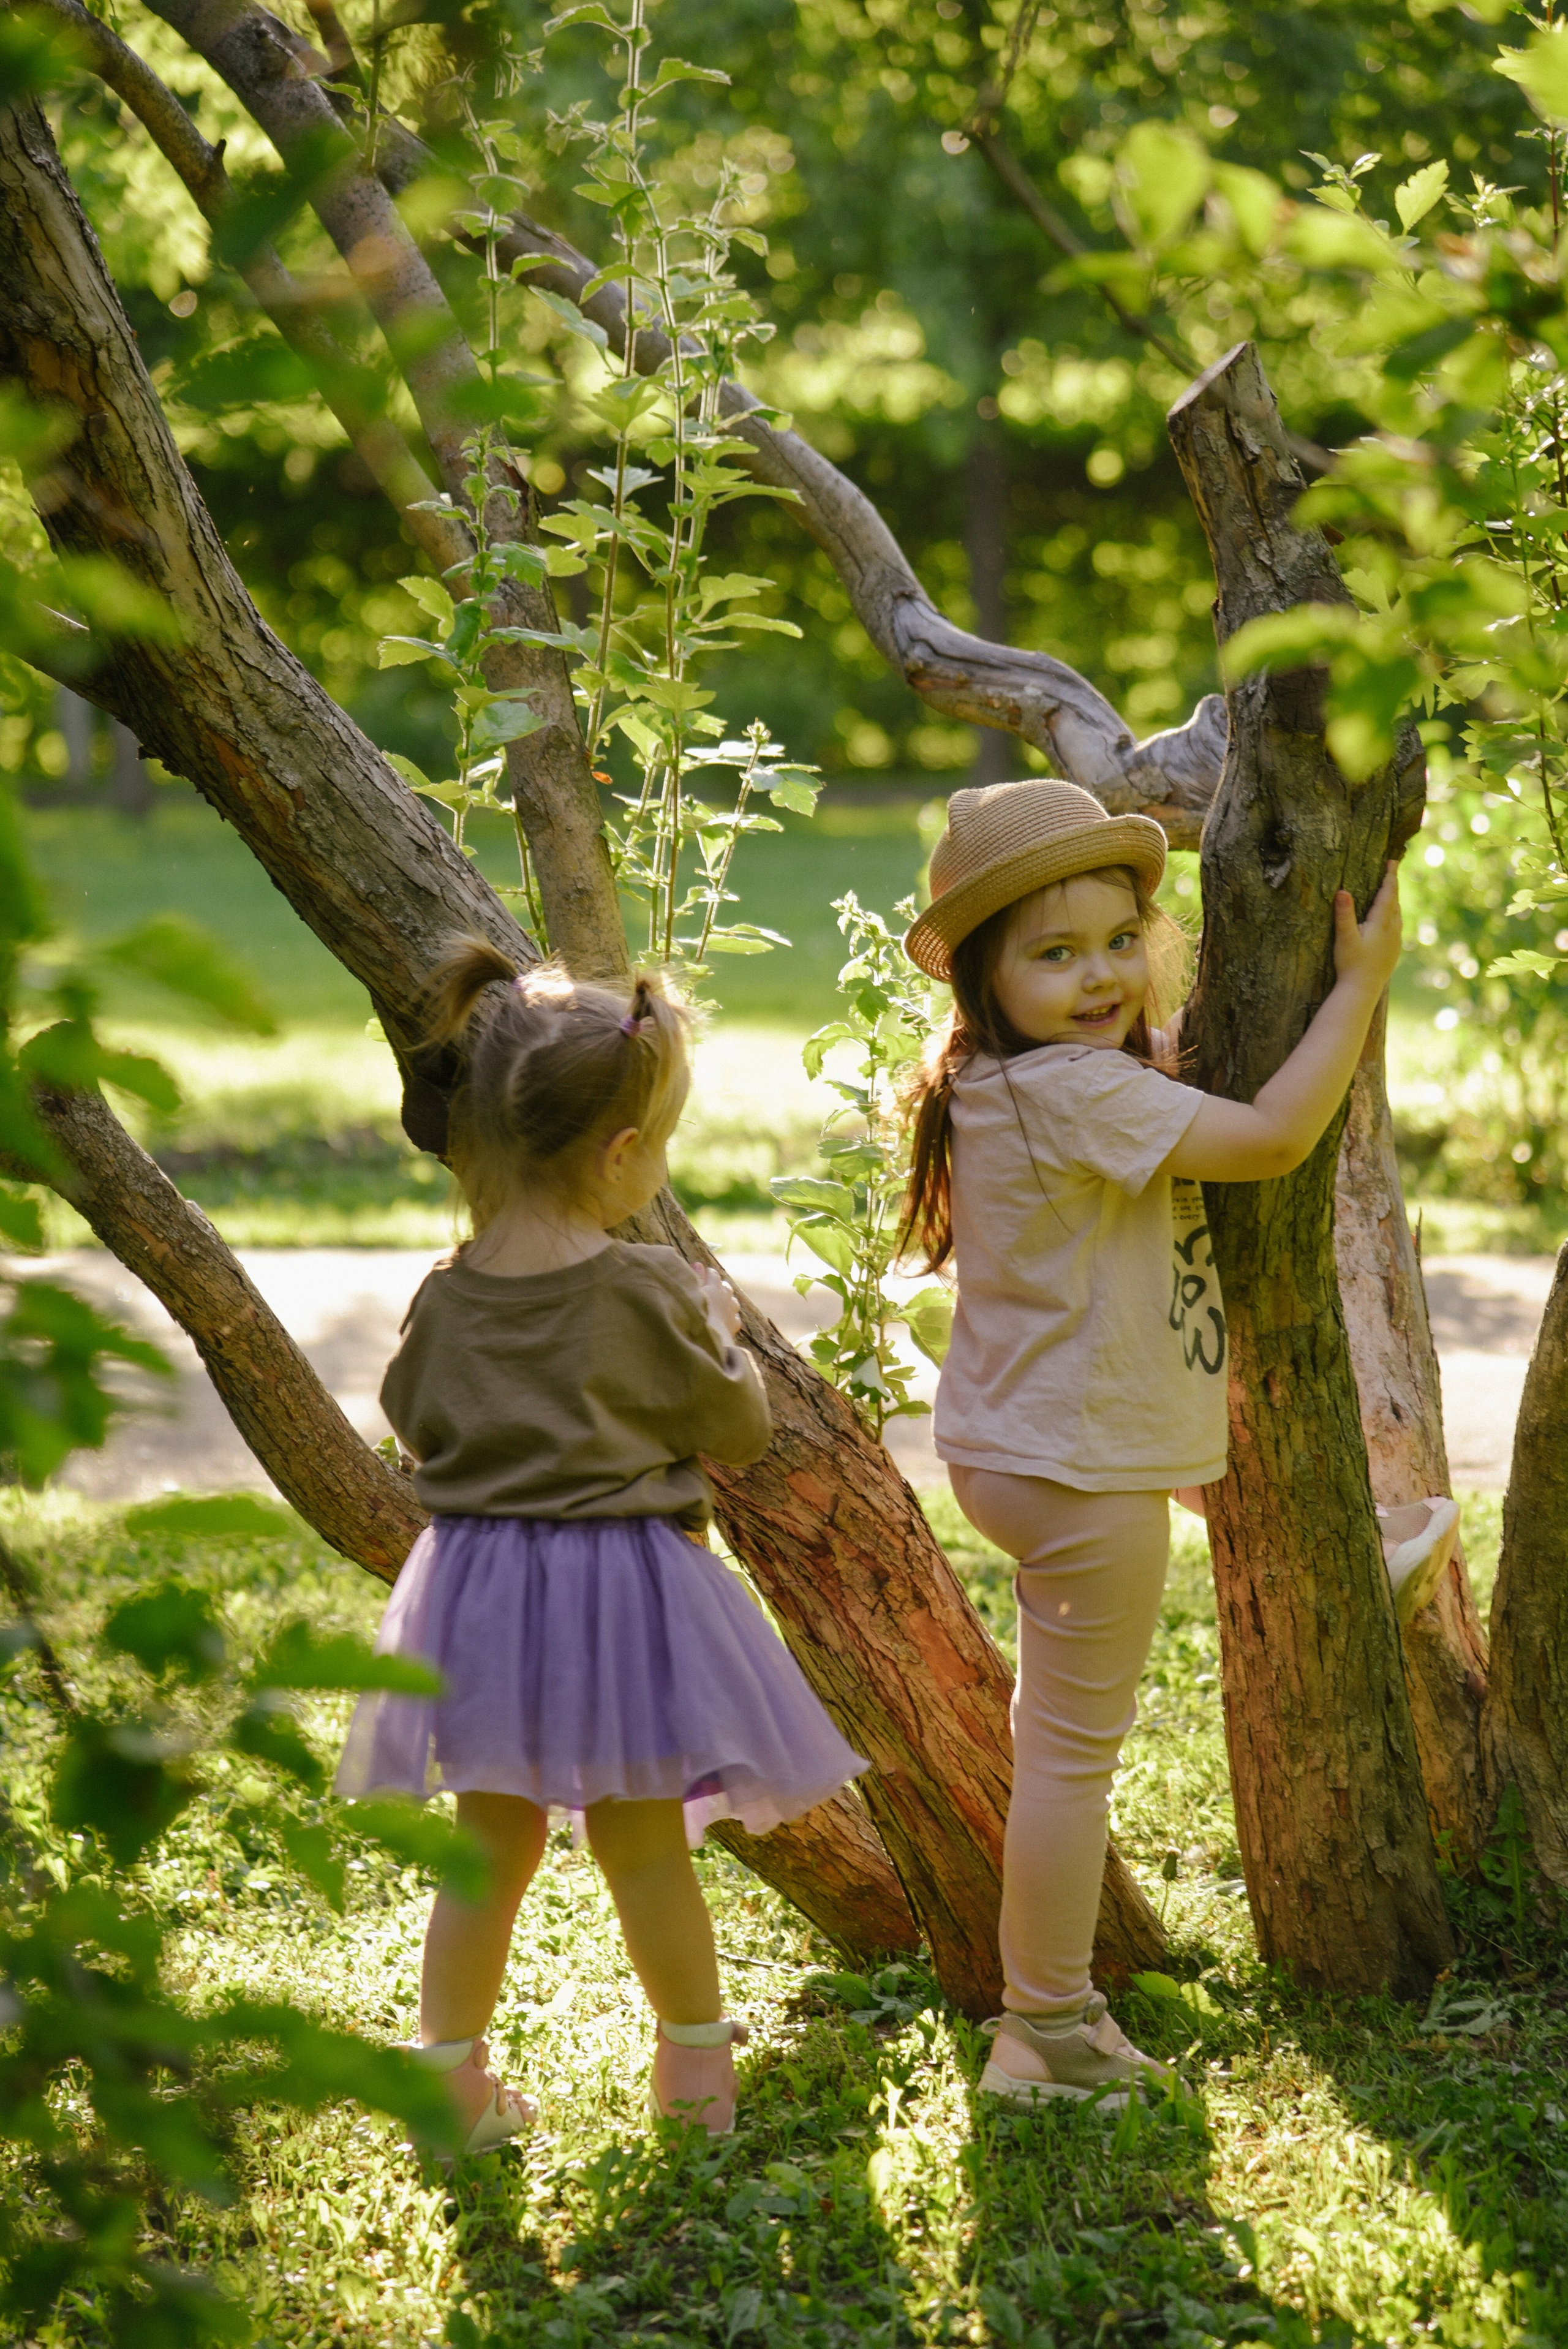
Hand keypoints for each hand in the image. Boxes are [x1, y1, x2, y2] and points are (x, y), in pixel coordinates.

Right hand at [695, 1264, 740, 1343]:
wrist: (706, 1336)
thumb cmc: (693, 1313)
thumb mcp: (692, 1292)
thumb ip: (695, 1277)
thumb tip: (698, 1264)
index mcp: (714, 1286)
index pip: (713, 1274)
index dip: (707, 1274)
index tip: (702, 1276)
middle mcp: (726, 1296)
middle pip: (725, 1286)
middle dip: (719, 1287)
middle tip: (710, 1291)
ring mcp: (732, 1310)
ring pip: (733, 1301)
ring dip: (727, 1301)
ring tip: (718, 1305)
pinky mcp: (734, 1325)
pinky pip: (735, 1317)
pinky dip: (731, 1317)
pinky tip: (724, 1321)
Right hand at [1333, 862, 1401, 996]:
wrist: (1362, 990)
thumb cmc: (1351, 964)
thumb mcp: (1345, 938)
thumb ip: (1344, 914)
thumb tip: (1342, 891)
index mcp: (1381, 923)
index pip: (1388, 893)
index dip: (1390, 876)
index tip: (1392, 861)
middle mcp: (1392, 929)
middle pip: (1395, 902)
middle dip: (1392, 885)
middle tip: (1391, 871)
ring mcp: (1395, 941)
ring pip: (1398, 914)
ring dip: (1394, 901)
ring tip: (1391, 892)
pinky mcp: (1394, 951)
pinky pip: (1397, 927)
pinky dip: (1394, 916)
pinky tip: (1390, 920)